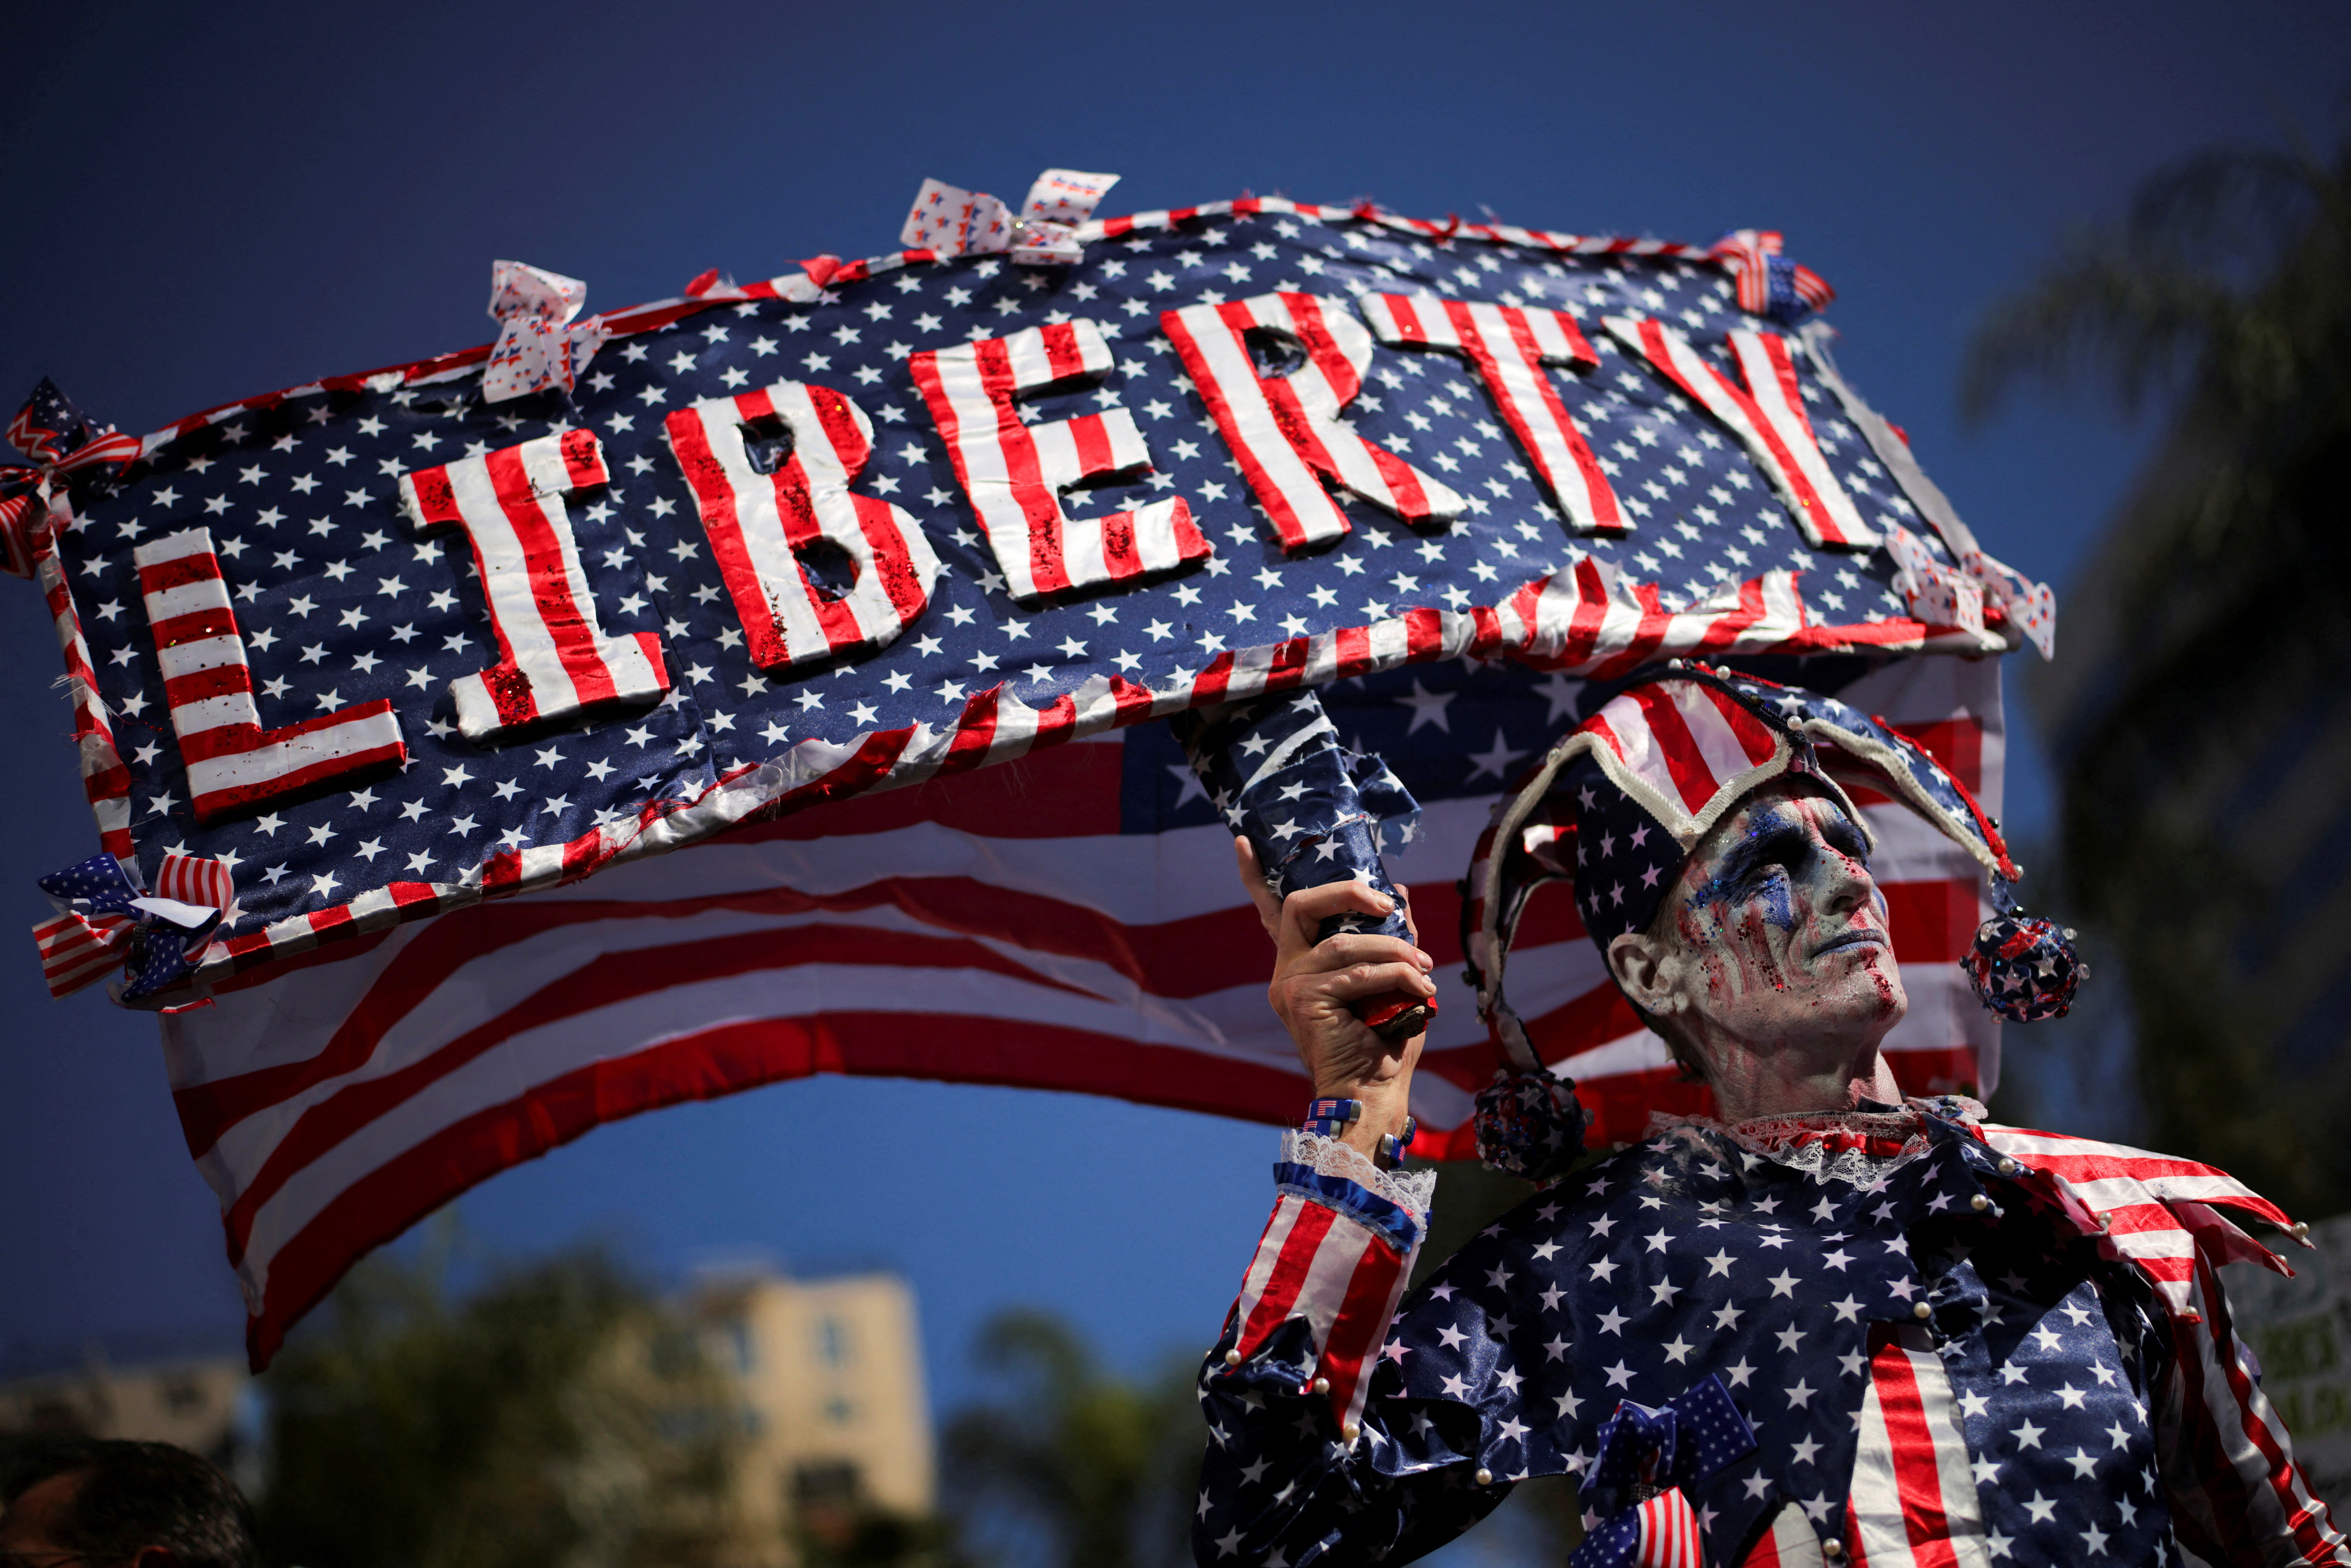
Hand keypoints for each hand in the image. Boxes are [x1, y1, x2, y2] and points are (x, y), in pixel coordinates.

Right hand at [1236, 838, 1433, 1153]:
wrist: (1372, 1095)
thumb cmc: (1383, 1043)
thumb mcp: (1391, 982)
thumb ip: (1388, 941)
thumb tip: (1399, 895)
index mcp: (1299, 966)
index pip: (1270, 913)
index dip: (1252, 876)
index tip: (1243, 841)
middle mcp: (1285, 972)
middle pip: (1298, 905)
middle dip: (1346, 892)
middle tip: (1387, 904)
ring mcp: (1289, 986)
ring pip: (1344, 943)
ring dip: (1392, 951)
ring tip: (1422, 969)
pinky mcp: (1303, 1000)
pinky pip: (1356, 974)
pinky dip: (1395, 977)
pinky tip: (1420, 990)